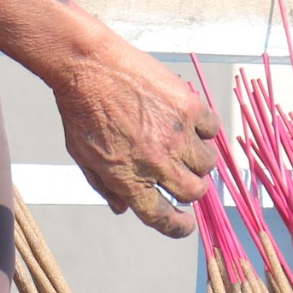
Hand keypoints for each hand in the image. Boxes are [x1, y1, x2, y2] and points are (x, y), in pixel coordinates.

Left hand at [49, 36, 220, 237]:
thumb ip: (104, 185)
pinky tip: (188, 122)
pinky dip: (204, 130)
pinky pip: (212, 130)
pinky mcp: (189, 108)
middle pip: (193, 192)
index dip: (178, 227)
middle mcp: (157, 162)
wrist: (88, 66)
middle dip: (190, 190)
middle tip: (183, 176)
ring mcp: (176, 135)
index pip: (162, 217)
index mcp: (129, 179)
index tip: (187, 226)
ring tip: (183, 145)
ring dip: (199, 161)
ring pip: (208, 164)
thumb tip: (122, 208)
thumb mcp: (83, 155)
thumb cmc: (80, 110)